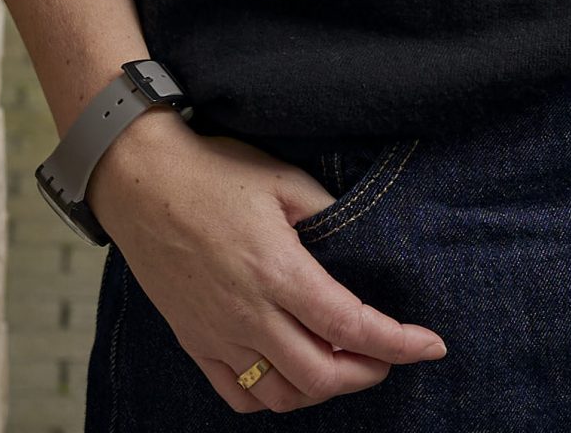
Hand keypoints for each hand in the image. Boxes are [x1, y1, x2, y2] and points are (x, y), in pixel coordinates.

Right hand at [85, 114, 448, 410]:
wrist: (139, 181)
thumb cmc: (211, 172)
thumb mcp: (281, 179)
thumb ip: (327, 212)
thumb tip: (363, 237)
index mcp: (278, 271)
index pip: (352, 327)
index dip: (398, 343)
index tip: (431, 345)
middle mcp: (249, 315)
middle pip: (323, 376)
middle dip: (369, 373)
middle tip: (391, 355)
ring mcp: (218, 336)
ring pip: (283, 395)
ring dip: (324, 389)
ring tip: (346, 365)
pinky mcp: (195, 343)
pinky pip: (239, 397)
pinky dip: (275, 398)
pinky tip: (292, 375)